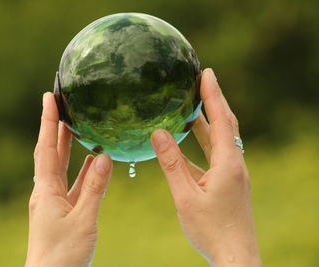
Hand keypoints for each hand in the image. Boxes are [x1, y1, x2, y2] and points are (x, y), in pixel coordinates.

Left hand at [25, 92, 111, 266]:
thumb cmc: (63, 255)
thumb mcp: (83, 220)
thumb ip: (95, 189)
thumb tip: (103, 157)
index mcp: (46, 190)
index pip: (47, 147)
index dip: (48, 120)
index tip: (48, 97)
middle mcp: (46, 191)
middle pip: (51, 152)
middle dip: (56, 127)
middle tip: (62, 105)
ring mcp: (54, 201)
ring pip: (62, 167)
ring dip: (68, 146)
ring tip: (76, 126)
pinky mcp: (62, 212)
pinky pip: (73, 184)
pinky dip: (82, 171)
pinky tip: (91, 162)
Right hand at [151, 69, 260, 266]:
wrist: (235, 256)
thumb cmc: (211, 230)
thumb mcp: (185, 196)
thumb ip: (171, 163)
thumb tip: (158, 132)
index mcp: (228, 163)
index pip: (222, 119)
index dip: (213, 94)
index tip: (205, 72)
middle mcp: (234, 163)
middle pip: (225, 124)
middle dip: (212, 100)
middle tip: (199, 80)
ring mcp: (232, 173)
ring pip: (220, 140)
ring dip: (207, 121)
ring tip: (191, 105)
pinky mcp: (228, 182)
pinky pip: (214, 155)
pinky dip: (202, 143)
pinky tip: (186, 143)